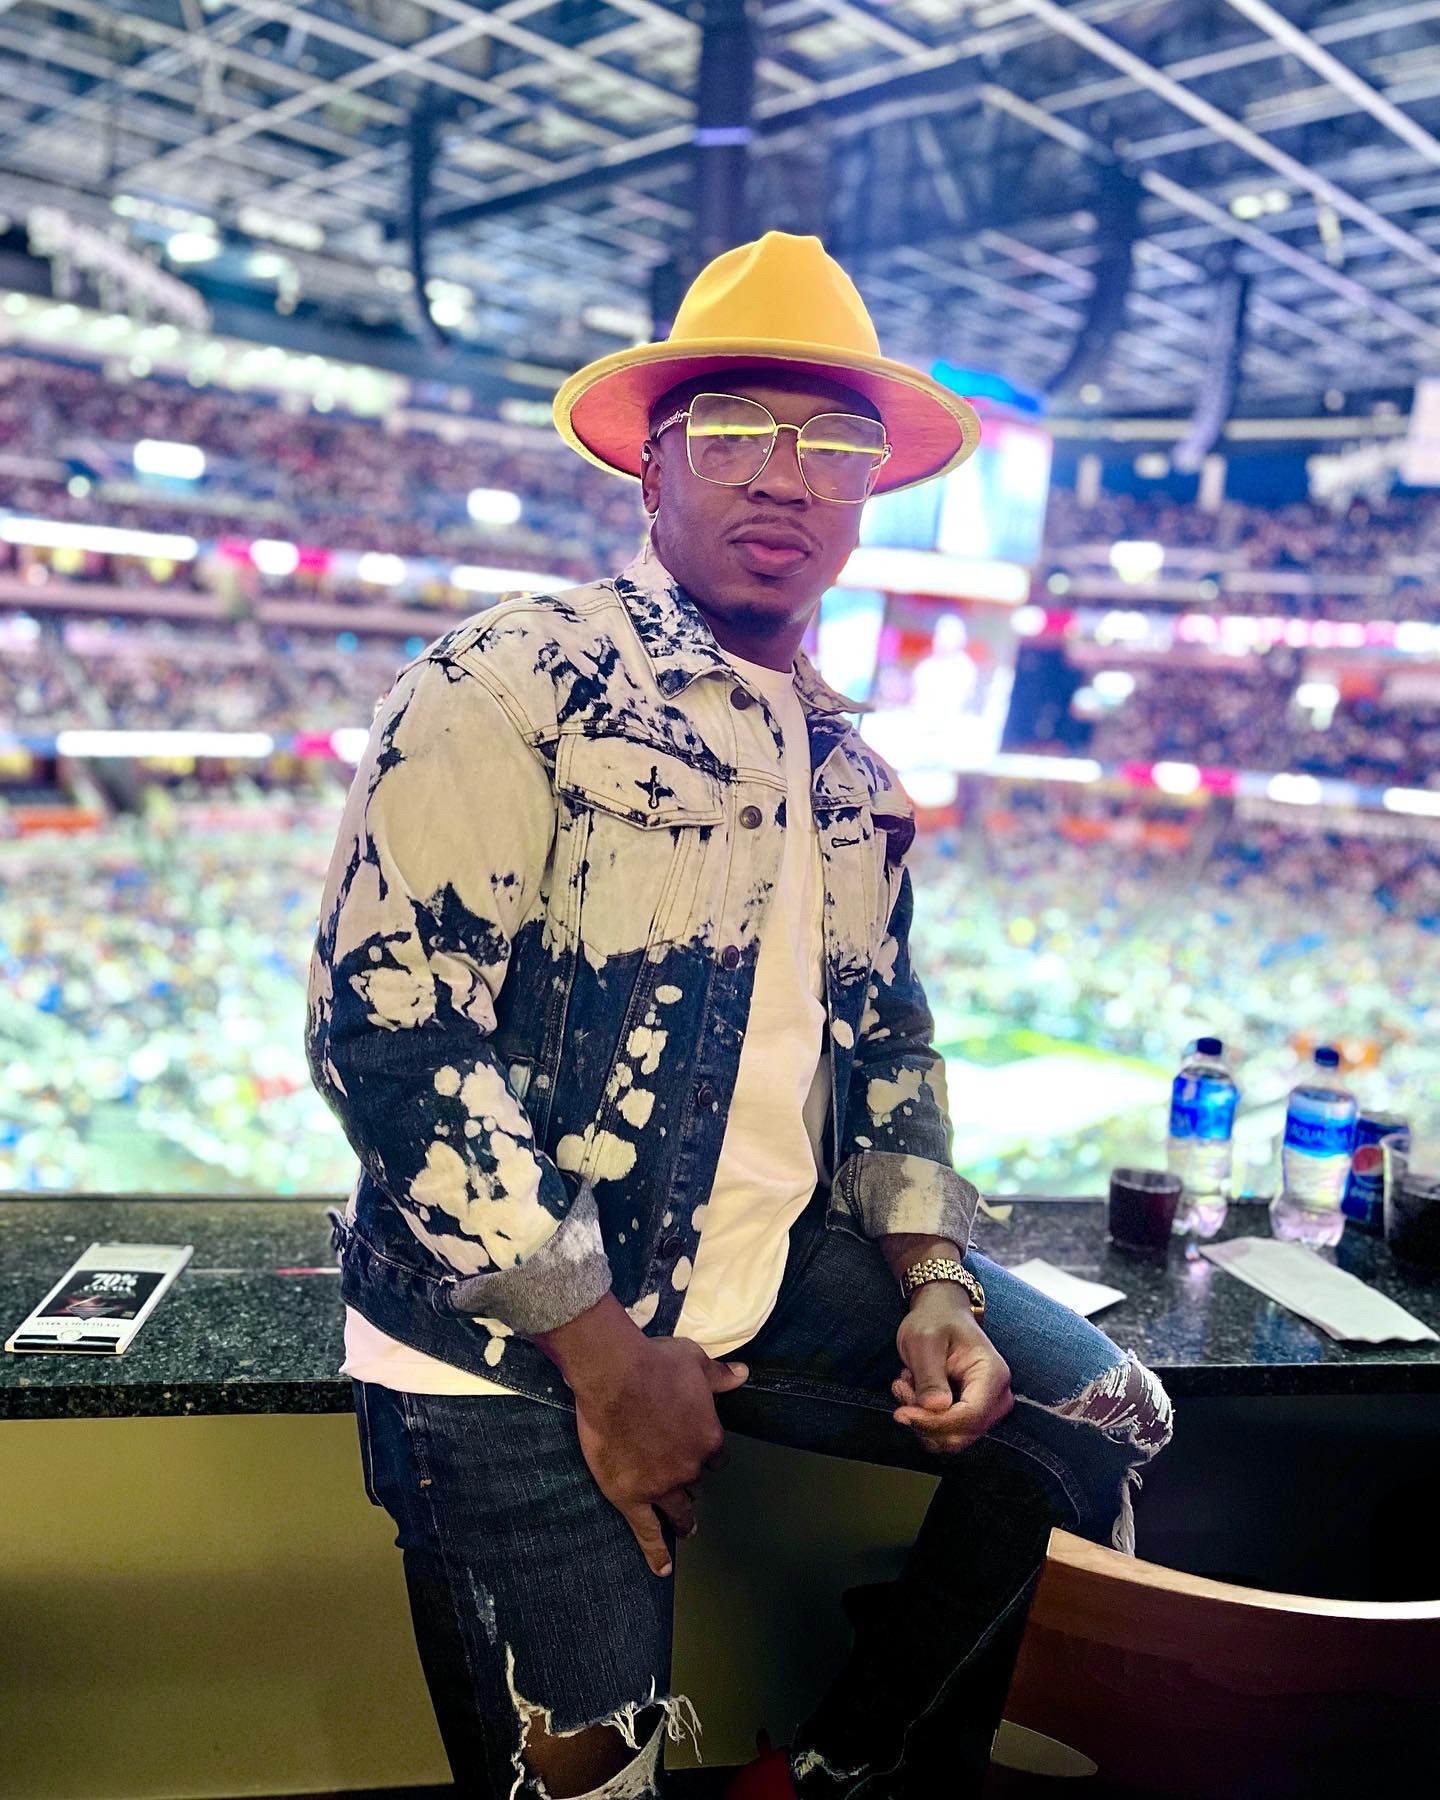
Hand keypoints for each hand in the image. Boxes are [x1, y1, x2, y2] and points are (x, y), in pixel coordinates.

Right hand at [571, 1336, 747, 1579]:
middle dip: (693, 1484)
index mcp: (709, 1437)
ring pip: (678, 1510)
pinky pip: (647, 1532)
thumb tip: (743, 1374)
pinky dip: (656, 1552)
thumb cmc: (655, 1364)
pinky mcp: (631, 1496)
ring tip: (685, 1529)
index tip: (699, 1451)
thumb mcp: (695, 1361)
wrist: (615, 1376)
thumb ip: (719, 1375)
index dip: (706, 1454)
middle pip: (697, 1483)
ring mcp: (662, 1486)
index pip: (715, 1456)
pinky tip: (663, 1569)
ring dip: (684, 1520)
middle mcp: (690, 1467)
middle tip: (690, 1492)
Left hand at [891, 1282, 1012, 1453]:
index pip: (969, 1417)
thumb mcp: (925, 1341)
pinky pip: (945, 1433)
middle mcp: (997, 1397)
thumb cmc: (935, 1321)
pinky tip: (914, 1390)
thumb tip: (936, 1408)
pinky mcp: (972, 1415)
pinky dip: (923, 1418)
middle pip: (960, 1434)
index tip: (902, 1413)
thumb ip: (930, 1376)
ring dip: (921, 1417)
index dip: (933, 1422)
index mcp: (993, 1375)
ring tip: (908, 1383)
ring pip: (950, 1438)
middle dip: (924, 1419)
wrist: (942, 1313)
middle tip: (903, 1387)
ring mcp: (987, 1409)